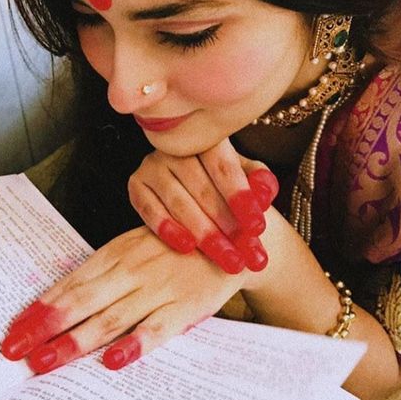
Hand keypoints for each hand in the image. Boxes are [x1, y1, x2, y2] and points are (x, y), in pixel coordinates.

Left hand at [0, 226, 244, 373]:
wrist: (235, 239)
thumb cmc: (176, 249)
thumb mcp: (135, 250)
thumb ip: (102, 275)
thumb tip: (58, 303)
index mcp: (115, 255)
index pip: (68, 284)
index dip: (38, 308)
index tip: (11, 331)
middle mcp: (131, 270)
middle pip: (79, 302)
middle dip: (43, 328)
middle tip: (11, 351)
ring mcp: (158, 289)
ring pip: (109, 318)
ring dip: (74, 341)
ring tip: (44, 362)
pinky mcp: (185, 307)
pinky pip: (157, 328)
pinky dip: (134, 344)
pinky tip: (112, 361)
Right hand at [127, 140, 277, 272]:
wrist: (196, 192)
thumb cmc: (224, 184)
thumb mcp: (247, 177)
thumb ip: (259, 183)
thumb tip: (265, 192)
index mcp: (206, 139)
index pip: (223, 167)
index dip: (240, 197)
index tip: (257, 228)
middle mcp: (176, 148)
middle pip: (202, 189)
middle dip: (227, 226)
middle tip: (246, 255)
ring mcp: (153, 165)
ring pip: (178, 202)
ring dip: (205, 234)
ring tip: (228, 260)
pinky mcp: (136, 184)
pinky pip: (149, 209)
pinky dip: (168, 229)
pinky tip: (187, 247)